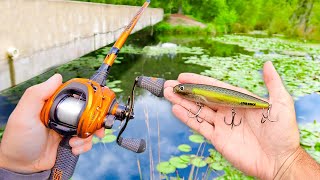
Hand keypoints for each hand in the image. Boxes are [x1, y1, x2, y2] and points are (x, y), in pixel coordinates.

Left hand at [0, 74, 104, 173]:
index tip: (99, 101)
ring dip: (87, 136)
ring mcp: (67, 129)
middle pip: (87, 112)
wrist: (22, 167)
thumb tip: (58, 77)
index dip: (89, 97)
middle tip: (98, 127)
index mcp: (52, 105)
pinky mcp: (70, 142)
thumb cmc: (19, 140)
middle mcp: (61, 115)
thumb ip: (37, 94)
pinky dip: (83, 146)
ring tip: (74, 142)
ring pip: (88, 127)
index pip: (74, 95)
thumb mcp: (24, 115)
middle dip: (94, 120)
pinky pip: (85, 141)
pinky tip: (72, 148)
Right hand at [164, 61, 299, 178]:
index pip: (214, 87)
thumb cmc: (283, 132)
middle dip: (185, 91)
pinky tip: (176, 110)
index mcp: (239, 100)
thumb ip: (272, 83)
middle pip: (202, 98)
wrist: (279, 160)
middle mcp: (227, 110)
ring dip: (182, 102)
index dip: (198, 81)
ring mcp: (221, 125)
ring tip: (167, 94)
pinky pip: (199, 126)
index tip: (183, 76)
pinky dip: (187, 118)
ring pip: (198, 110)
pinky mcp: (217, 138)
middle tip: (169, 85)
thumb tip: (267, 63)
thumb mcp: (281, 103)